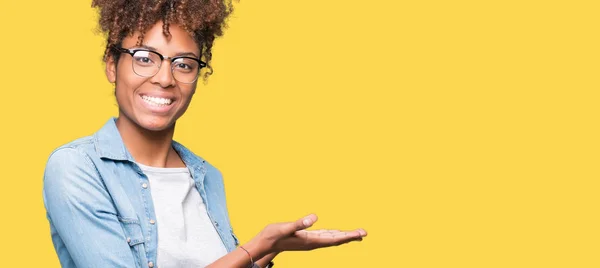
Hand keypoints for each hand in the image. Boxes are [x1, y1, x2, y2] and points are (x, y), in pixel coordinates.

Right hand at [250, 214, 366, 254]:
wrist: (264, 244)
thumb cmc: (273, 235)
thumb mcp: (285, 228)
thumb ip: (299, 223)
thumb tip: (314, 217)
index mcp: (310, 241)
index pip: (334, 239)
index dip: (348, 236)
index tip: (361, 234)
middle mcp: (312, 243)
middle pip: (336, 240)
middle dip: (350, 236)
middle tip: (365, 233)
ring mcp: (310, 241)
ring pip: (331, 239)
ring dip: (344, 236)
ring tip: (356, 234)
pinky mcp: (306, 238)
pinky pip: (324, 237)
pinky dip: (334, 234)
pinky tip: (337, 233)